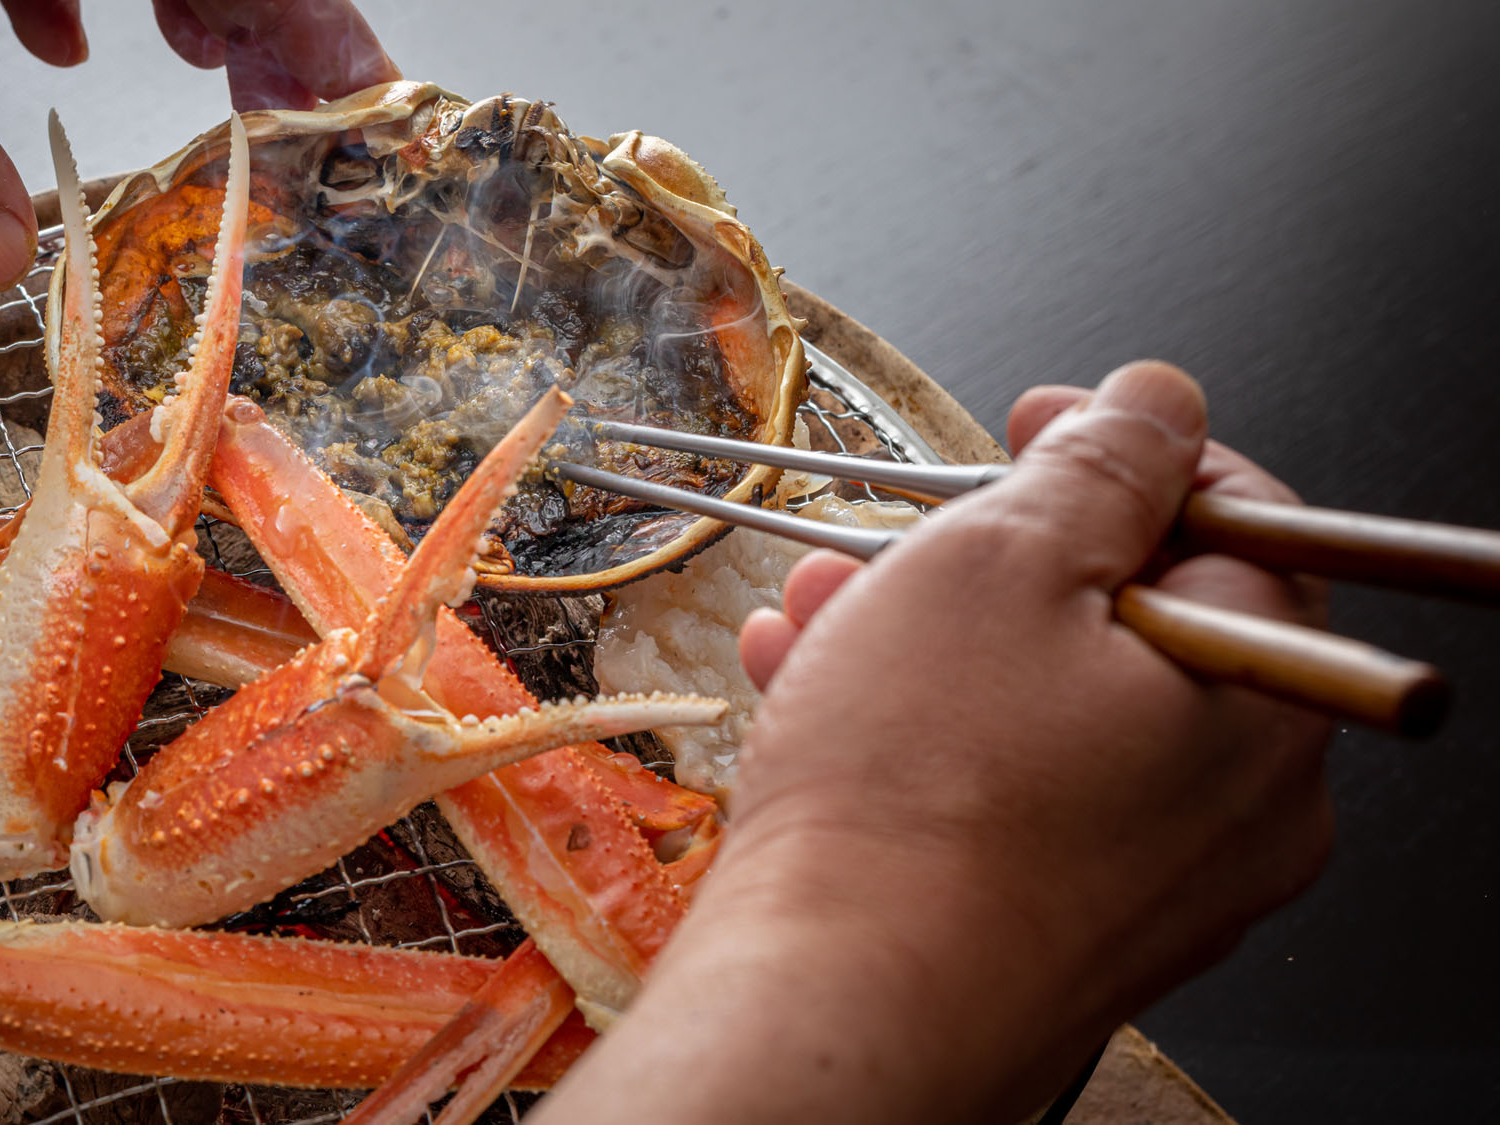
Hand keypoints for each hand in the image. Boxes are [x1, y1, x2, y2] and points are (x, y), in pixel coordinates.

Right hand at [536, 362, 1333, 1123]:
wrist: (834, 1006)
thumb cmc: (914, 799)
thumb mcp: (1004, 562)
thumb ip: (1100, 463)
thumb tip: (1158, 402)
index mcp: (1266, 698)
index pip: (1237, 523)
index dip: (1130, 453)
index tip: (1039, 422)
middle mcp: (1235, 806)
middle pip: (1127, 622)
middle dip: (995, 560)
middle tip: (906, 534)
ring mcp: (1148, 881)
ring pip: (1045, 708)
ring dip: (929, 639)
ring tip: (818, 613)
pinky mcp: (1056, 928)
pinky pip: (1005, 793)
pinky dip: (922, 731)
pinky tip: (815, 693)